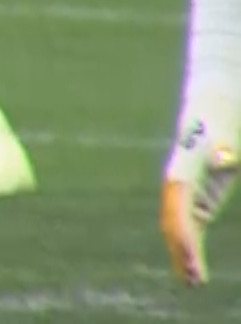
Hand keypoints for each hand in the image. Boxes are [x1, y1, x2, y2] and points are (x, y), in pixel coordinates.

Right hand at [162, 122, 238, 285]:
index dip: (181, 230)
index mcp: (183, 169)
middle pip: (173, 221)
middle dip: (182, 249)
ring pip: (177, 230)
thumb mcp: (226, 139)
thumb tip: (225, 159)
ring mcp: (183, 196)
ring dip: (183, 256)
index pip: (177, 203)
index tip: (190, 254)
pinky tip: (195, 274)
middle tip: (193, 277)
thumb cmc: (222, 129)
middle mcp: (176, 186)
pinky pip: (189, 231)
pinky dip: (191, 252)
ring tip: (193, 283)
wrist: (211, 118)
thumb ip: (225, 150)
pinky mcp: (194, 203)